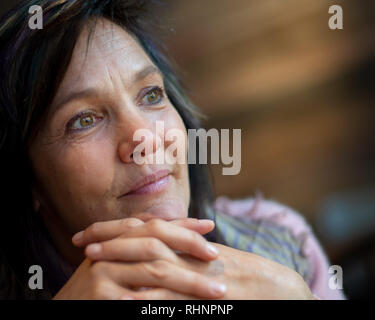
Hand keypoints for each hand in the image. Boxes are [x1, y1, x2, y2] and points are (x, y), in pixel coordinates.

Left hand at [71, 218, 314, 299]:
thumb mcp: (213, 261)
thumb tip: (159, 250)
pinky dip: (149, 297)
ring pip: (156, 263)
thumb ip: (187, 253)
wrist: (283, 291)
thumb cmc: (249, 278)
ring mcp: (200, 275)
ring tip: (92, 263)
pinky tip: (125, 298)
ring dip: (122, 261)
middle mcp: (193, 254)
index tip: (92, 232)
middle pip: (146, 238)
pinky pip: (175, 296)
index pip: (149, 229)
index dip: (118, 229)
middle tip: (81, 240)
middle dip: (111, 238)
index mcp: (192, 244)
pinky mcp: (208, 297)